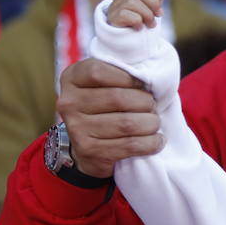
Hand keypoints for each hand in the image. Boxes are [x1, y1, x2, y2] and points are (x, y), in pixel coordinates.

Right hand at [56, 59, 163, 178]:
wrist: (87, 145)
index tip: (142, 84)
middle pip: (117, 98)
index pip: (98, 72)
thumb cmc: (104, 106)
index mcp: (72, 78)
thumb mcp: (103, 83)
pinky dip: (150, 143)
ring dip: (150, 123)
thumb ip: (120, 73)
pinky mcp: (90, 151)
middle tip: (153, 107)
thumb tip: (151, 74)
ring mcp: (77, 129)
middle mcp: (69, 103)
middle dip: (145, 102)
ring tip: (154, 123)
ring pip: (126, 123)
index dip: (128, 77)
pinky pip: (130, 145)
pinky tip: (156, 140)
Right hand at [105, 0, 164, 29]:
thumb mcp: (147, 13)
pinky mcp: (113, 20)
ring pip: (131, 2)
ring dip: (147, 14)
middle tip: (158, 14)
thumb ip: (153, 3)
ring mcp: (115, 9)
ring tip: (151, 24)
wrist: (122, 44)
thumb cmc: (138, 27)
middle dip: (152, 1)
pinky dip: (137, 21)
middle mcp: (120, 0)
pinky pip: (125, 14)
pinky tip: (139, 28)